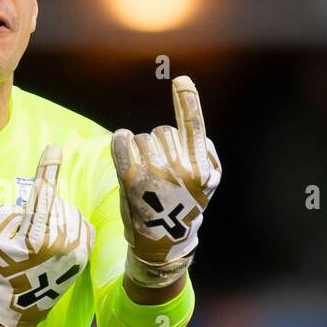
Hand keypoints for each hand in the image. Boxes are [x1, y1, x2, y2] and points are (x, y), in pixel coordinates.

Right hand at [0, 143, 94, 326]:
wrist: (13, 307)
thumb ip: (7, 213)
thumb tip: (30, 204)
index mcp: (35, 240)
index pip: (42, 195)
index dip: (47, 168)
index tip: (54, 148)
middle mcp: (62, 245)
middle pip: (52, 203)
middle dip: (38, 209)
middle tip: (25, 236)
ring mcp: (77, 251)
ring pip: (67, 211)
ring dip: (53, 216)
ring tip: (40, 240)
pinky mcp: (84, 255)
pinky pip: (79, 223)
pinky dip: (67, 223)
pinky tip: (56, 238)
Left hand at [111, 75, 221, 287]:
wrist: (162, 246)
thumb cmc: (183, 210)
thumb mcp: (206, 185)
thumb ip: (205, 156)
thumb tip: (196, 133)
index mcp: (201, 169)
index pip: (193, 127)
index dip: (187, 101)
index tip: (181, 81)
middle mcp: (180, 169)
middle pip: (162, 132)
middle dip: (159, 144)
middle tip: (160, 171)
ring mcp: (155, 174)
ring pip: (143, 138)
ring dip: (142, 149)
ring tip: (147, 175)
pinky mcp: (132, 180)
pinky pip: (122, 143)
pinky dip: (121, 141)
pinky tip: (123, 146)